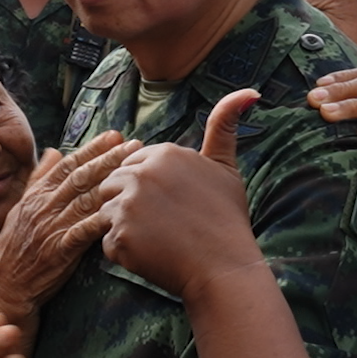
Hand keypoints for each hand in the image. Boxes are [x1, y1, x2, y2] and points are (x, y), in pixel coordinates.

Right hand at [0, 133, 137, 337]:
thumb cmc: (16, 247)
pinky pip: (83, 232)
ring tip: (136, 172)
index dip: (92, 149)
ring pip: (85, 199)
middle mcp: (44, 206)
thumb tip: (53, 151)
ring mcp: (51, 227)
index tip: (114, 136)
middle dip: (109, 159)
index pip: (68, 164)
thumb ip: (39, 179)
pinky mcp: (58, 250)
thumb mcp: (21, 207)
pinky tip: (120, 211)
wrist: (5, 285)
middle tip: (134, 146)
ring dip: (112, 183)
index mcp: (37, 195)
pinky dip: (101, 221)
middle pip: (80, 177)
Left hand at [96, 90, 258, 300]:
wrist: (224, 267)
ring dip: (126, 226)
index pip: (132, 164)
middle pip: (113, 184)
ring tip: (157, 238)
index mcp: (163, 153)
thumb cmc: (226, 218)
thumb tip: (250, 91)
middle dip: (130, 203)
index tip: (170, 205)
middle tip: (163, 224)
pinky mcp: (119, 236)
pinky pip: (107, 242)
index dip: (148, 187)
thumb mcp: (226, 167)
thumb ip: (224, 125)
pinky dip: (125, 252)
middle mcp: (141, 174)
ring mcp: (127, 205)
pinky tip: (151, 254)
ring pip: (106, 212)